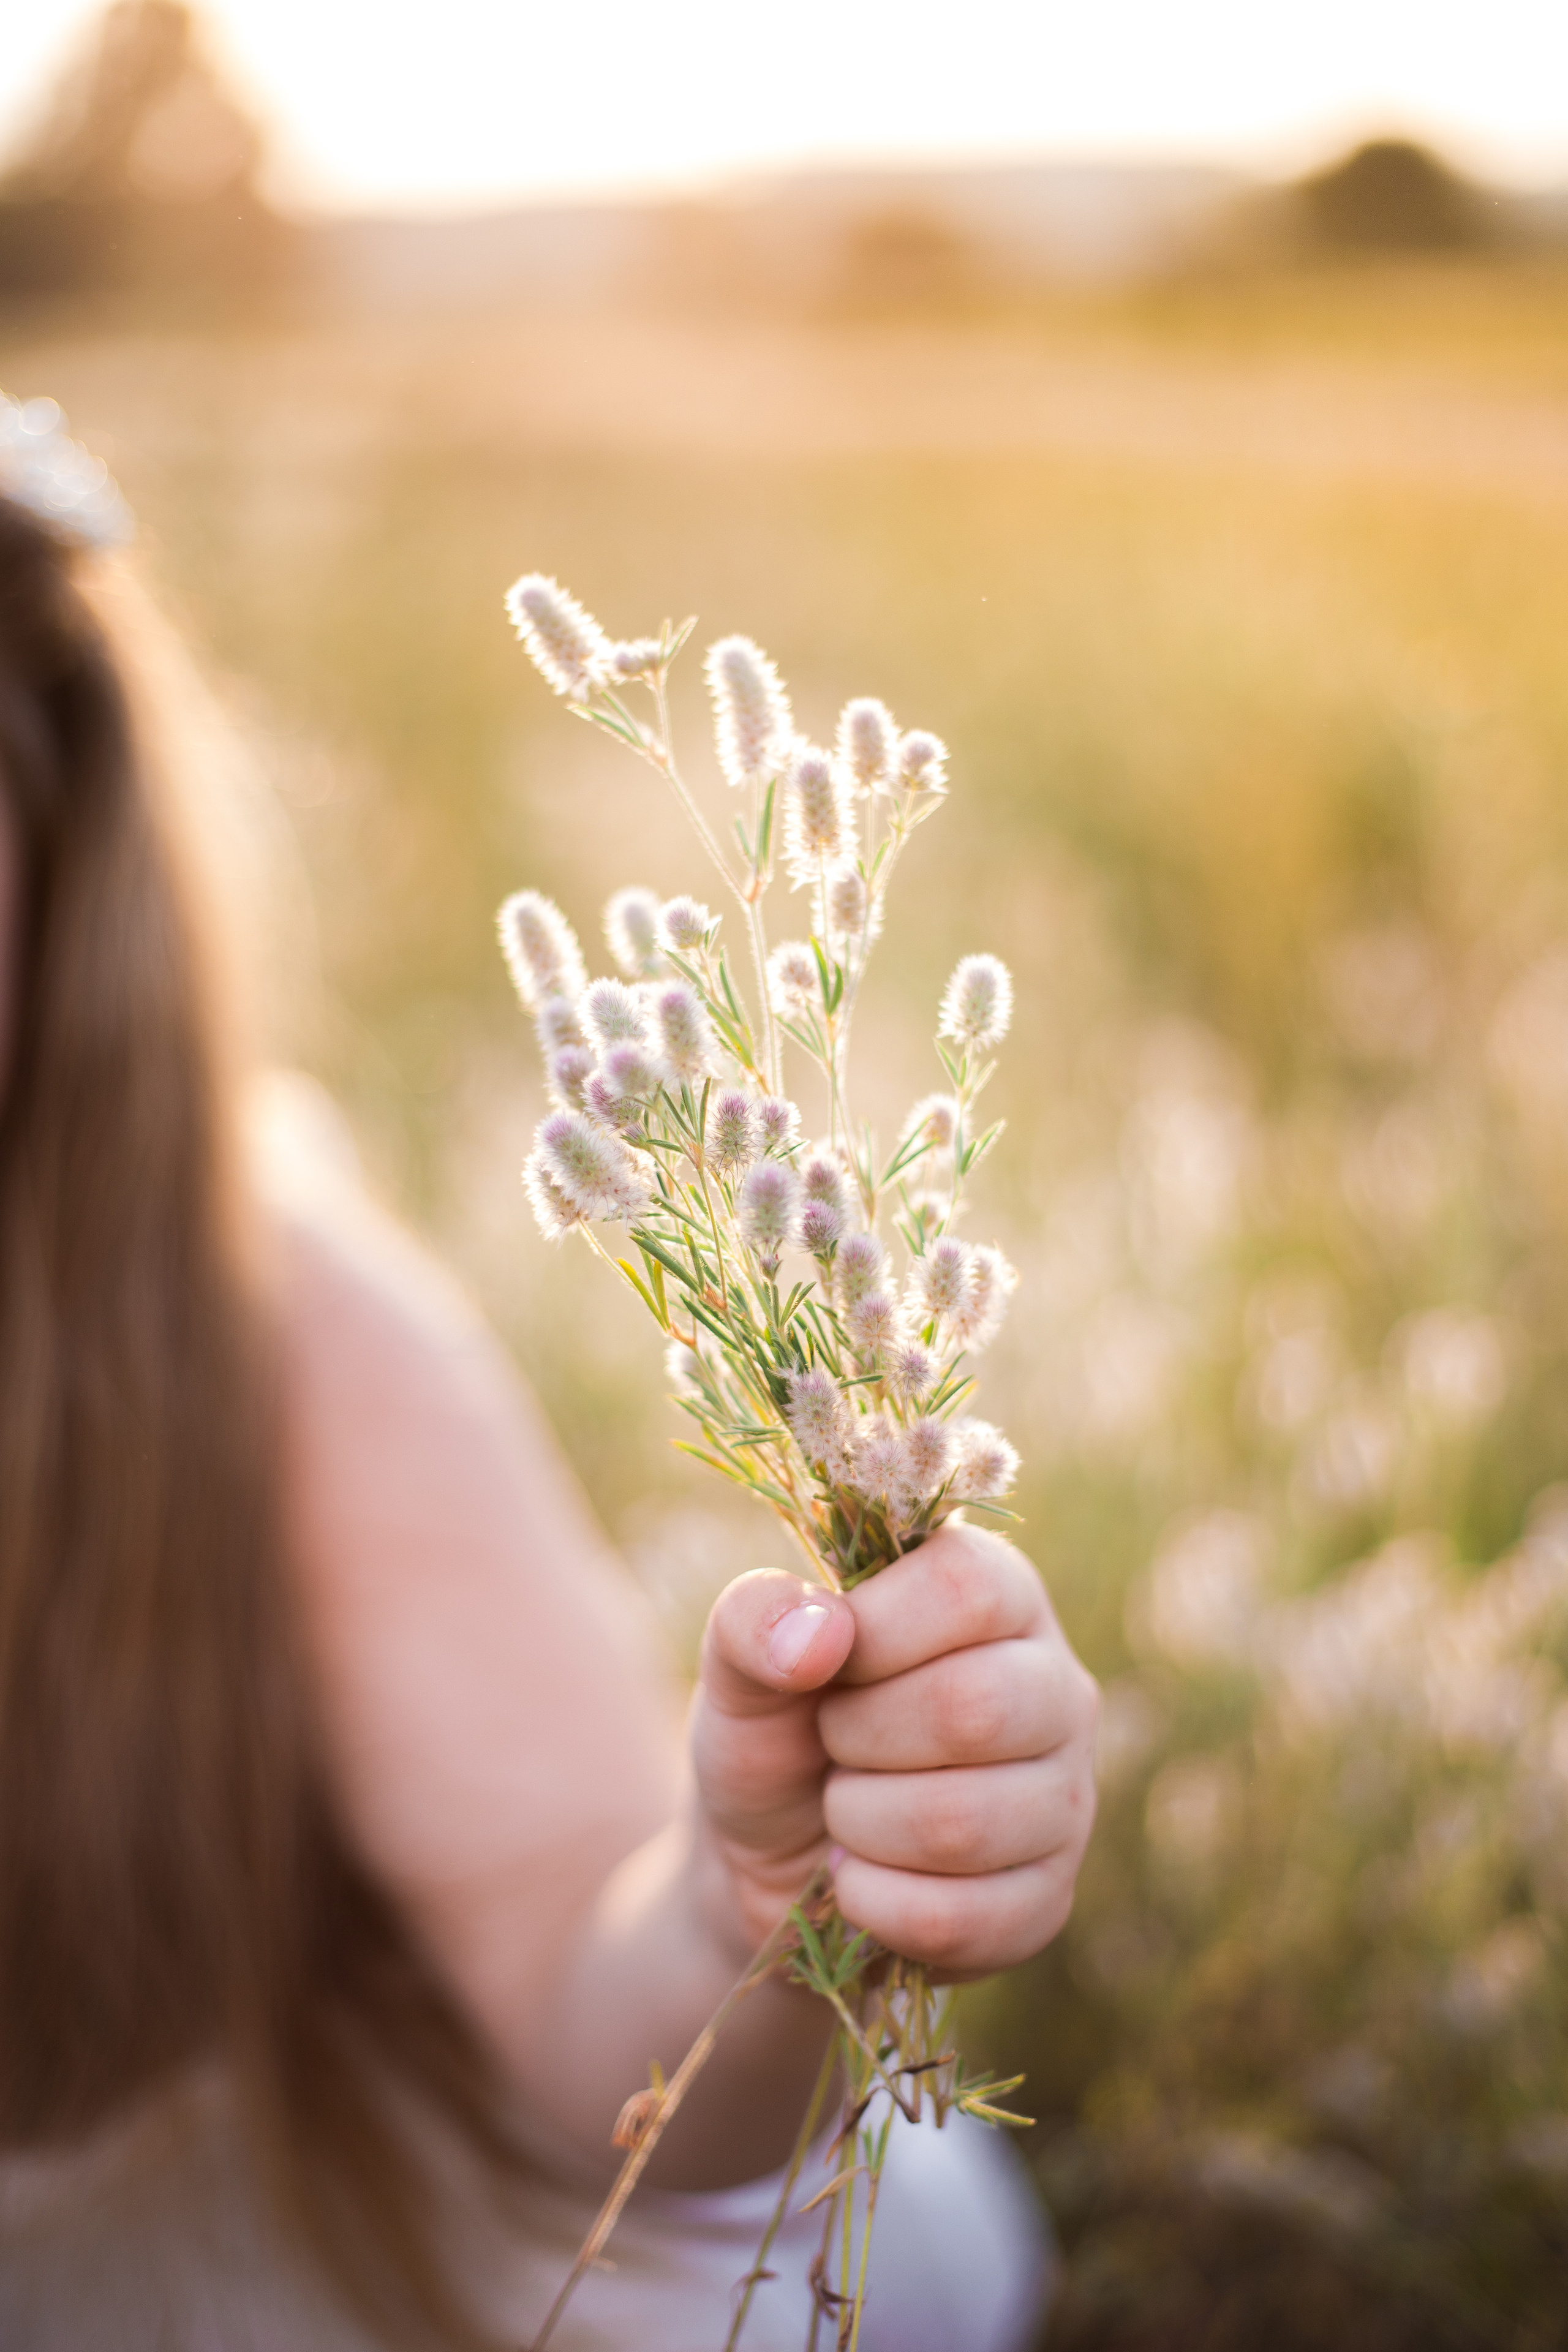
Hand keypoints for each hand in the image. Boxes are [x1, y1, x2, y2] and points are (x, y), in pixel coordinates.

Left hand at [688, 1522, 1097, 1975]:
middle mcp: (1054, 1687)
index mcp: (997, 1596)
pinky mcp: (1048, 1899)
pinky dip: (874, 1903)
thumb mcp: (740, 1668)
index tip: (830, 1662)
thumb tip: (822, 1631)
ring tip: (844, 1807)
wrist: (772, 1861)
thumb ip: (753, 1621)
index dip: (875, 1631)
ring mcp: (1066, 1799)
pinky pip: (963, 1918)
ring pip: (966, 1823)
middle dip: (858, 1737)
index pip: (967, 1589)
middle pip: (976, 1708)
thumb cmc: (777, 1733)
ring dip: (861, 1822)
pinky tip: (858, 1877)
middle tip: (832, 1743)